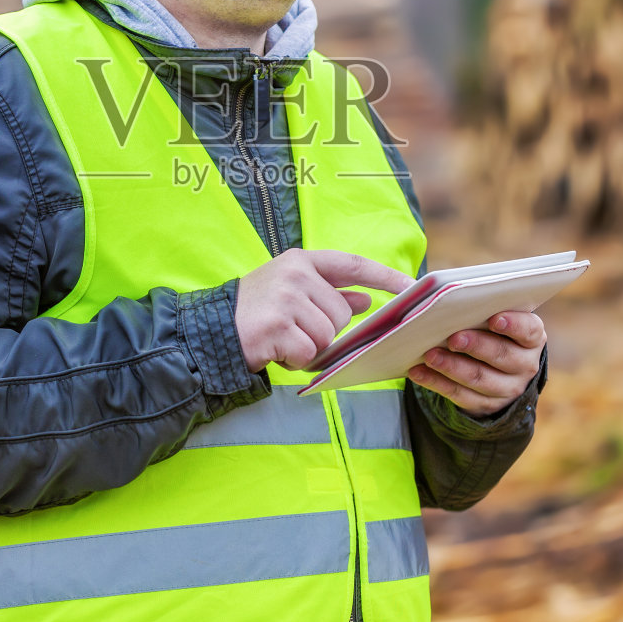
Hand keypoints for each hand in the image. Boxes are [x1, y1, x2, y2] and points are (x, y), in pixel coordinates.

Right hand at [235, 249, 413, 371]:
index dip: (384, 276)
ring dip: (309, 348)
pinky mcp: (277, 327)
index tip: (411, 285)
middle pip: (341, 313)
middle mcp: (295, 274)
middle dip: (324, 331)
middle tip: (294, 330)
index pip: (353, 264)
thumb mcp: (291, 292)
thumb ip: (328, 293)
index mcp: (301, 261)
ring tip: (283, 340)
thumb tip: (366, 299)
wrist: (211, 331)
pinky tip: (276, 351)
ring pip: (327, 336)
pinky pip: (309, 354)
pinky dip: (295, 360)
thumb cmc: (256, 312)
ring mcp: (285, 299)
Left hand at [408, 310, 545, 416]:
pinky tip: (418, 372)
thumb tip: (428, 284)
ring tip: (430, 355)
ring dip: (453, 367)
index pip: (528, 330)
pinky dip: (437, 383)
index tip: (493, 318)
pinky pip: (460, 395)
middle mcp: (525, 364)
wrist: (497, 370)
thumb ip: (471, 301)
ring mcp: (508, 388)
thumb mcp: (490, 315)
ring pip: (480, 379)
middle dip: (476, 346)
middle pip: (502, 355)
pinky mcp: (486, 405)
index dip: (513, 324)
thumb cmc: (488, 329)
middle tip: (453, 338)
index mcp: (531, 337)